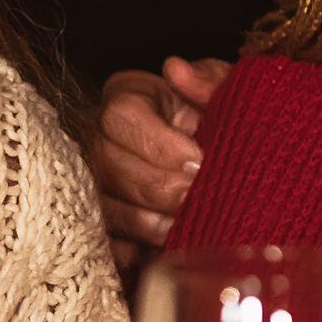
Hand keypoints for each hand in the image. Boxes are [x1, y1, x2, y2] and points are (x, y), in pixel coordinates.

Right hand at [92, 57, 228, 268]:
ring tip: (190, 226)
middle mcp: (97, 137)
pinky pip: (106, 242)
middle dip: (160, 189)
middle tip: (199, 200)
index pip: (121, 117)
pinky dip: (136, 252)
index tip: (200, 162)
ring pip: (106, 205)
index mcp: (126, 97)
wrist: (224, 156)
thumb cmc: (223, 120)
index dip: (160, 144)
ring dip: (151, 223)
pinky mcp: (101, 221)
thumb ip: (210, 80)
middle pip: (108, 164)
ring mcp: (93, 182)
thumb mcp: (227, 91)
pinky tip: (168, 249)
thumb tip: (176, 69)